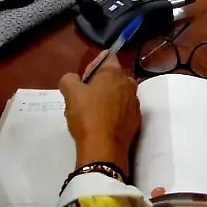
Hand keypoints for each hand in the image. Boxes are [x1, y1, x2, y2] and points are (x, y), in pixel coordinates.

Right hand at [59, 54, 140, 176]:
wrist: (104, 149)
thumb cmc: (87, 116)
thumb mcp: (70, 93)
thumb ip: (69, 79)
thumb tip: (73, 80)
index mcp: (115, 72)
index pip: (106, 57)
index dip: (92, 66)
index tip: (83, 81)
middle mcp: (129, 83)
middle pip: (112, 76)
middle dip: (99, 83)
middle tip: (84, 98)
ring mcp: (135, 102)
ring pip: (118, 93)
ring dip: (107, 98)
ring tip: (92, 113)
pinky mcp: (136, 120)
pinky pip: (123, 110)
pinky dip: (114, 113)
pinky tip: (102, 124)